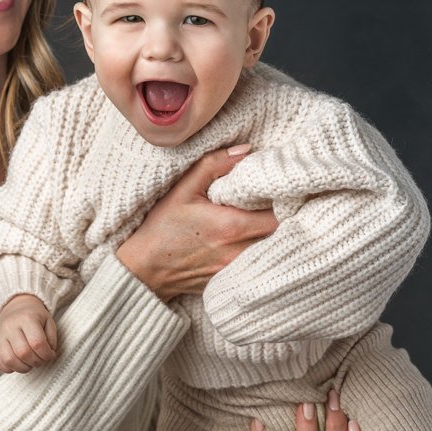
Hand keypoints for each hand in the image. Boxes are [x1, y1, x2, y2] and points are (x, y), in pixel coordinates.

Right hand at [0, 294, 59, 373]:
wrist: (16, 307)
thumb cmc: (34, 317)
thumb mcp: (48, 322)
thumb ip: (51, 339)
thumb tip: (48, 355)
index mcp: (27, 318)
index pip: (37, 343)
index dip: (46, 354)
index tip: (50, 355)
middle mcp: (10, 326)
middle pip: (23, 353)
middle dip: (36, 362)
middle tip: (40, 359)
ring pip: (9, 360)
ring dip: (23, 368)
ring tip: (29, 363)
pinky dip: (9, 368)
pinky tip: (17, 363)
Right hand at [115, 144, 277, 301]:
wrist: (145, 269)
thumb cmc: (162, 227)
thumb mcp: (184, 189)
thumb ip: (215, 165)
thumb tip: (246, 150)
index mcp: (232, 226)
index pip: (279, 214)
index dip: (286, 200)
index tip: (281, 189)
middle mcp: (239, 251)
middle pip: (281, 233)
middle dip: (284, 216)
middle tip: (279, 200)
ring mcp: (238, 270)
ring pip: (272, 249)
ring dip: (273, 233)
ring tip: (266, 217)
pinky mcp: (233, 280)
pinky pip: (259, 263)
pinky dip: (261, 249)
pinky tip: (252, 238)